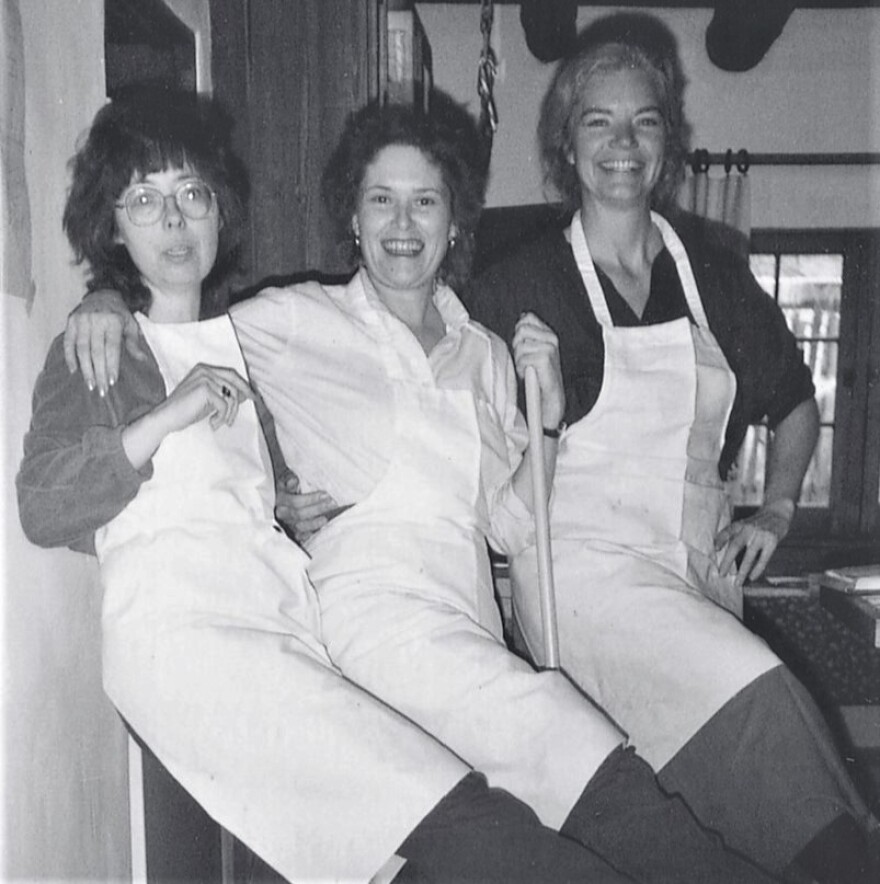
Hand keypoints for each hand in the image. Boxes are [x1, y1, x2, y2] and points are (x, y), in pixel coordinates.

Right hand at [63, 289, 144, 395]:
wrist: (102, 294)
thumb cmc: (120, 314)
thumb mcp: (131, 325)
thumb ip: (134, 343)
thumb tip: (142, 360)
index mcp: (113, 321)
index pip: (111, 348)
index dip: (111, 365)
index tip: (112, 381)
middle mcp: (96, 320)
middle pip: (96, 352)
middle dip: (98, 372)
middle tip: (101, 390)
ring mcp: (81, 321)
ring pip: (82, 349)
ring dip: (85, 369)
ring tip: (90, 385)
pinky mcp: (71, 322)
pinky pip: (68, 342)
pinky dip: (70, 357)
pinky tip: (74, 371)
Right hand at [157, 364, 252, 433]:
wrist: (166, 418)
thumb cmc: (186, 411)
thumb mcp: (208, 399)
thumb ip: (222, 393)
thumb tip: (244, 395)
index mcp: (204, 369)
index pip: (232, 374)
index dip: (244, 385)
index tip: (253, 397)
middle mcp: (205, 370)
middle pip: (234, 383)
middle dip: (242, 399)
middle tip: (245, 410)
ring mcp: (204, 378)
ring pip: (231, 397)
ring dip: (229, 414)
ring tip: (221, 423)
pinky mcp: (204, 389)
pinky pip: (224, 405)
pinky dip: (221, 418)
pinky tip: (212, 424)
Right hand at [275, 477, 344, 543]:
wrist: (277, 501)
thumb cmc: (284, 488)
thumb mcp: (284, 479)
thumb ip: (288, 479)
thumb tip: (293, 481)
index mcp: (279, 500)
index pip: (295, 501)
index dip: (311, 499)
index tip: (326, 494)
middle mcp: (281, 514)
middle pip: (299, 515)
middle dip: (317, 509)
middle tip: (332, 504)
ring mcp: (285, 524)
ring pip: (300, 527)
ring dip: (314, 523)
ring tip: (326, 518)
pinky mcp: (290, 534)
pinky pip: (300, 537)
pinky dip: (310, 534)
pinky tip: (320, 529)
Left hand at [512, 312, 564, 429]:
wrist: (550, 397)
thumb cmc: (539, 375)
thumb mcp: (533, 349)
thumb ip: (528, 334)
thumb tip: (522, 317)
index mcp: (549, 333)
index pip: (526, 319)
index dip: (518, 333)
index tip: (523, 347)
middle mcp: (551, 338)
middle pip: (520, 331)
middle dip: (517, 347)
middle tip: (525, 361)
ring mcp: (549, 348)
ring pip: (519, 347)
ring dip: (519, 361)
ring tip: (528, 369)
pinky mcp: (545, 358)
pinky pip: (521, 360)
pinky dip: (522, 370)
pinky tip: (531, 376)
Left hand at [715, 499, 795, 586]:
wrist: (778, 511)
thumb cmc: (758, 522)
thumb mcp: (744, 523)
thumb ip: (734, 534)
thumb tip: (718, 550)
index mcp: (740, 524)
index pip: (727, 532)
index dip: (720, 540)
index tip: (714, 550)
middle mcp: (749, 529)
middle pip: (735, 546)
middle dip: (727, 561)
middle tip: (721, 574)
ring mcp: (761, 535)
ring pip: (750, 556)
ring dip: (742, 571)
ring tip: (737, 582)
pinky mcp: (772, 541)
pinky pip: (764, 558)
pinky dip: (757, 569)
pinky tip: (752, 577)